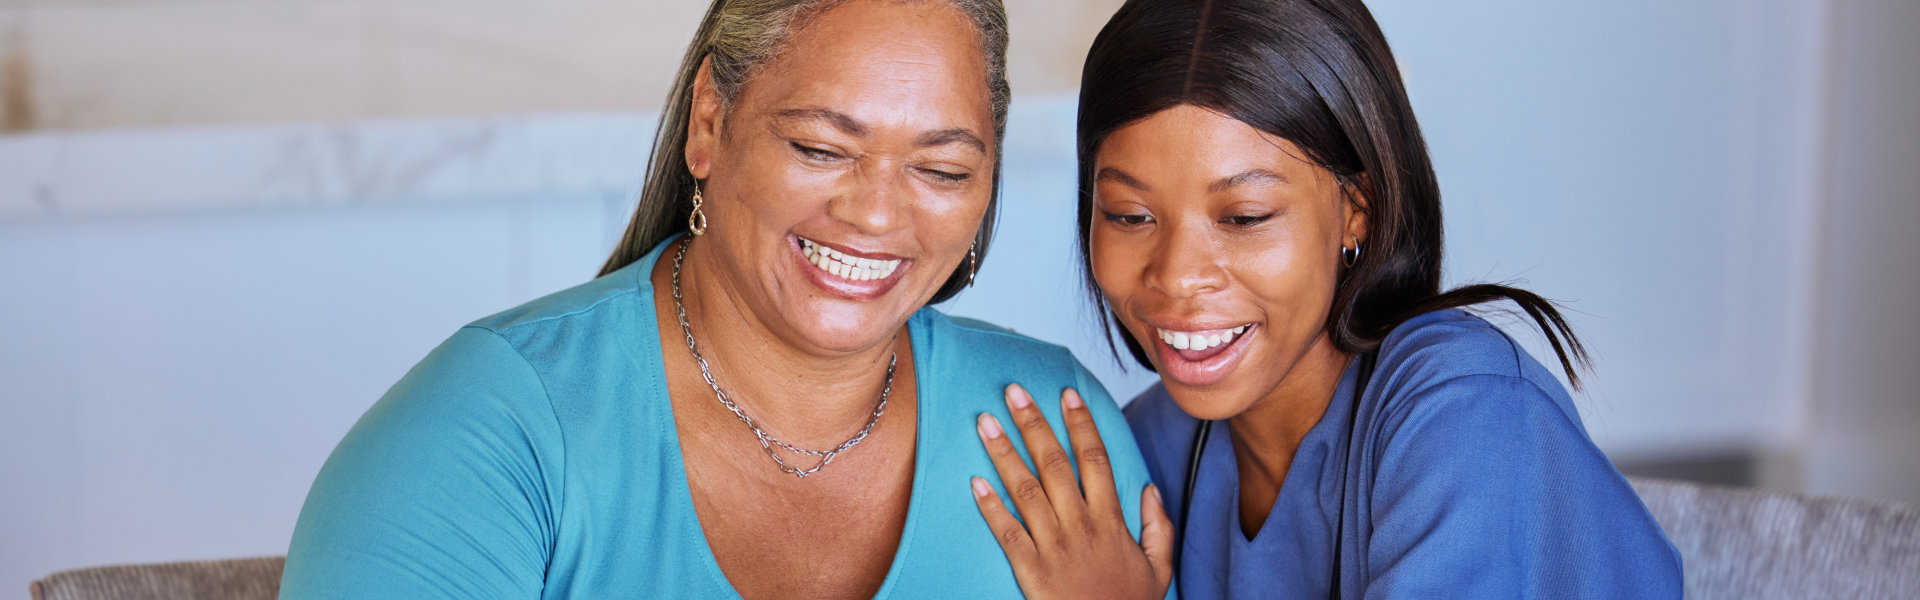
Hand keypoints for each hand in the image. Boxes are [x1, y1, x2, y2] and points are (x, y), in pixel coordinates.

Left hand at [971, 384, 1173, 599]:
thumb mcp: (1159, 568)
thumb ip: (1157, 526)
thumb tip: (1149, 489)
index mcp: (1111, 522)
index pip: (1095, 459)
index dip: (1080, 423)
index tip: (1067, 394)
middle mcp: (1081, 527)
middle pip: (1054, 463)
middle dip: (1033, 423)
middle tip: (1014, 392)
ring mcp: (1053, 547)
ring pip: (1025, 490)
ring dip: (1004, 453)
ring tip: (985, 421)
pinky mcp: (1030, 570)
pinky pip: (1007, 532)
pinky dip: (991, 506)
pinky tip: (975, 481)